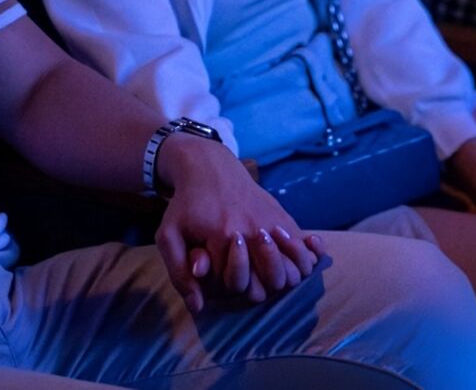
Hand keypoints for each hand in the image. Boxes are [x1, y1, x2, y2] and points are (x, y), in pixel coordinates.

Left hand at [153, 135, 321, 314]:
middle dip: (260, 287)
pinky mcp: (281, 216)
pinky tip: (299, 257)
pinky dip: (306, 257)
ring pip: (293, 266)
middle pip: (271, 281)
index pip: (236, 284)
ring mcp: (270, 222)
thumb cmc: (186, 205)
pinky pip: (304, 245)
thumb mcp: (169, 236)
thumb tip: (197, 306)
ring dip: (286, 276)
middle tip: (249, 278)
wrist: (209, 168)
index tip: (221, 278)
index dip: (228, 289)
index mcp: (222, 237)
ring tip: (272, 272)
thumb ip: (179, 274)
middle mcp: (251, 230)